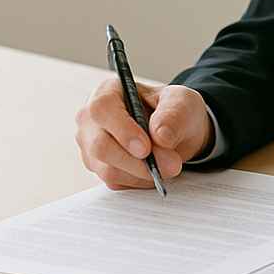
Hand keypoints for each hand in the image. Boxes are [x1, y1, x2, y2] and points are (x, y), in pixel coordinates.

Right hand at [74, 78, 213, 190]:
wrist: (177, 130)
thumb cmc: (175, 109)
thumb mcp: (183, 103)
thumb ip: (173, 115)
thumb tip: (160, 136)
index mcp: (108, 91)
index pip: (102, 109)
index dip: (122, 130)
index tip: (146, 148)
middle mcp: (92, 119)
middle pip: (101, 145)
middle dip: (138, 161)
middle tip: (171, 165)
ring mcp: (91, 145)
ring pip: (108, 168)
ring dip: (143, 172)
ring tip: (170, 166)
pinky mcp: (98, 167)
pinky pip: (115, 181)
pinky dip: (140, 180)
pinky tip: (156, 170)